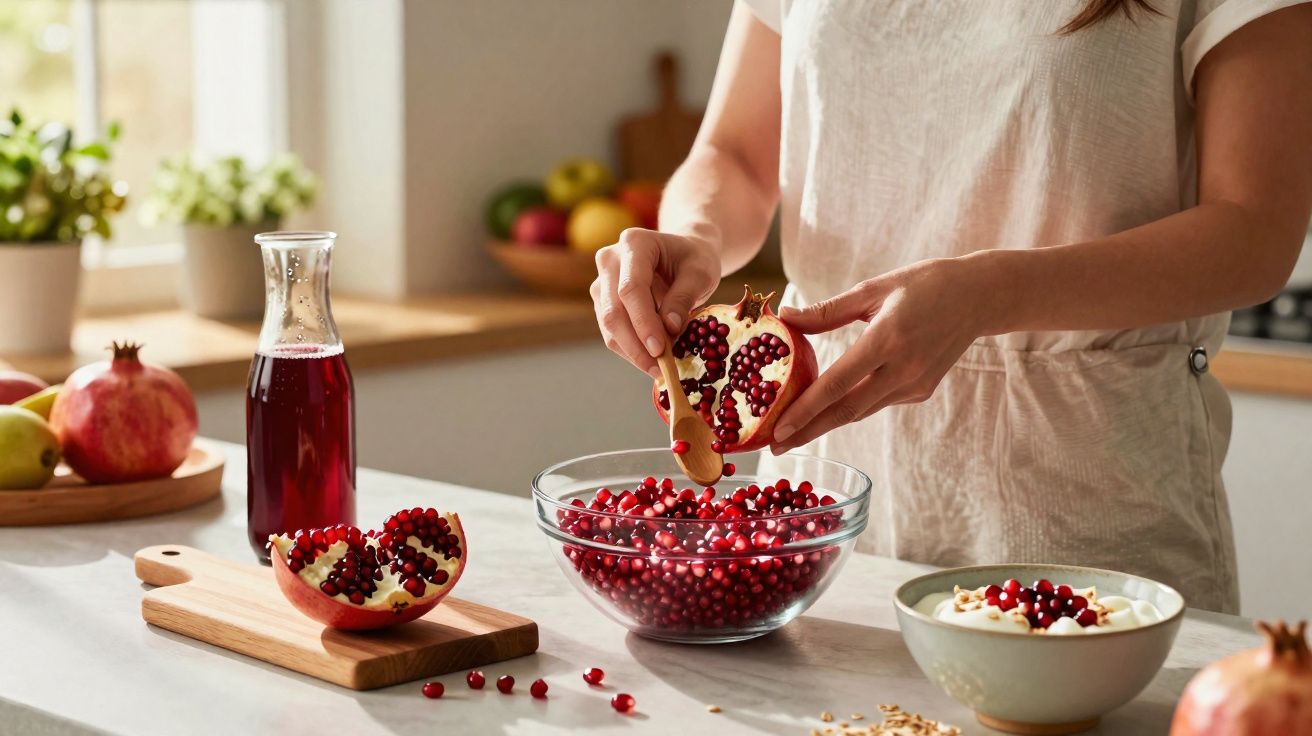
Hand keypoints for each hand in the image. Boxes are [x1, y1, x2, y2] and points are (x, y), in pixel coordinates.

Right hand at [591, 227, 722, 376]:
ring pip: (609, 325)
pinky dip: (631, 350)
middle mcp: (609, 259)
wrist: (683, 253)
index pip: (631, 288)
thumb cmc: (694, 259)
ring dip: (633, 352)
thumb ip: (684, 297)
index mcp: (634, 243)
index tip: (660, 349)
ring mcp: (602, 281)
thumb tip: (670, 328)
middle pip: (614, 310)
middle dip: (636, 345)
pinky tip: (652, 362)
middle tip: (660, 369)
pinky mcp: (603, 301)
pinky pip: (611, 332)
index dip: (643, 322)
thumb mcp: (700, 273)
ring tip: (660, 369)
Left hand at [771, 257, 988, 453]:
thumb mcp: (873, 289)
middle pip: (846, 411)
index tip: (777, 431)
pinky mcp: (922, 391)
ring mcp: (915, 384)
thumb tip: (786, 317)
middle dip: (807, 432)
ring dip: (825, 424)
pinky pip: (877, 402)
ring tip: (792, 433)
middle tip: (774, 448)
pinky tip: (828, 409)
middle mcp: (903, 369)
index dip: (804, 411)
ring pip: (860, 411)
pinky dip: (850, 406)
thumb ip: (827, 311)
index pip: (837, 384)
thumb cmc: (923, 284)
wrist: (979, 297)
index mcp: (887, 339)